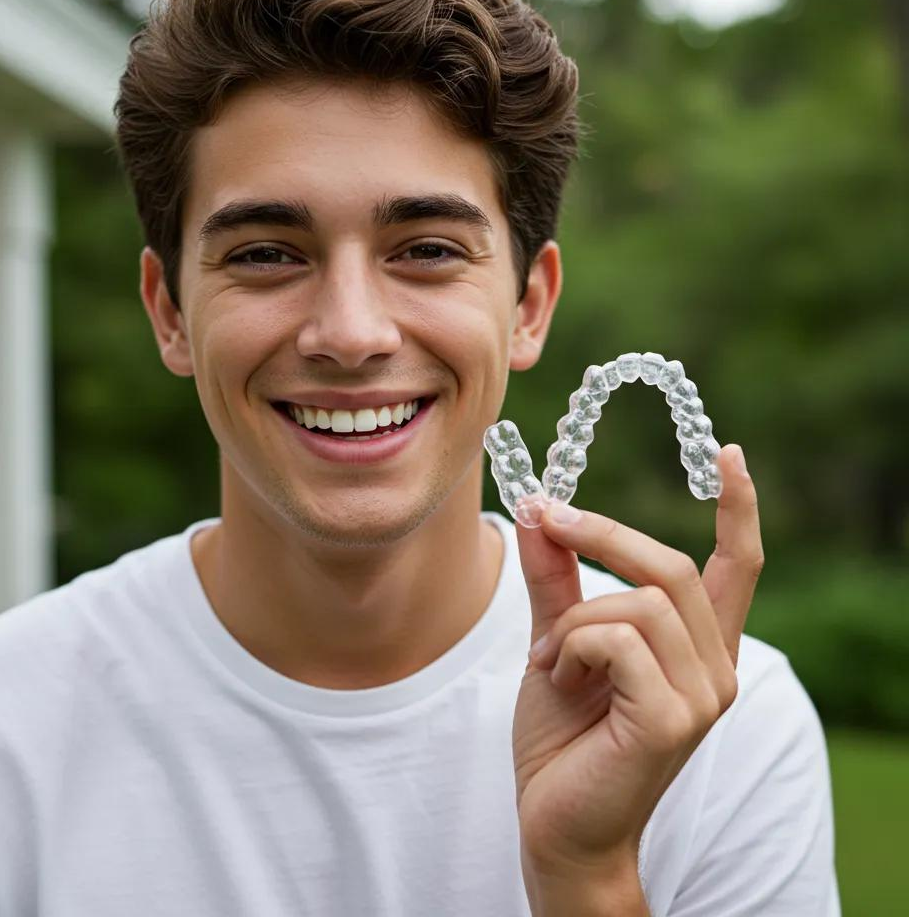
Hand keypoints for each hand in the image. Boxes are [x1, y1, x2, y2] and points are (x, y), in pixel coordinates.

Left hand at [512, 443, 763, 890]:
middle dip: (602, 533)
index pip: (737, 567)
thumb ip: (555, 577)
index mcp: (699, 647)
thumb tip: (538, 507)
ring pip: (640, 602)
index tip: (728, 453)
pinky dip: (573, 643)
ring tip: (549, 658)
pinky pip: (619, 638)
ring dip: (575, 618)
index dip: (738, 509)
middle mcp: (717, 668)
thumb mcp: (558, 639)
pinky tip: (554, 677)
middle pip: (673, 567)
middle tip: (543, 516)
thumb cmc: (563, 736)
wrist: (555, 824)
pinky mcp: (674, 719)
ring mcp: (703, 696)